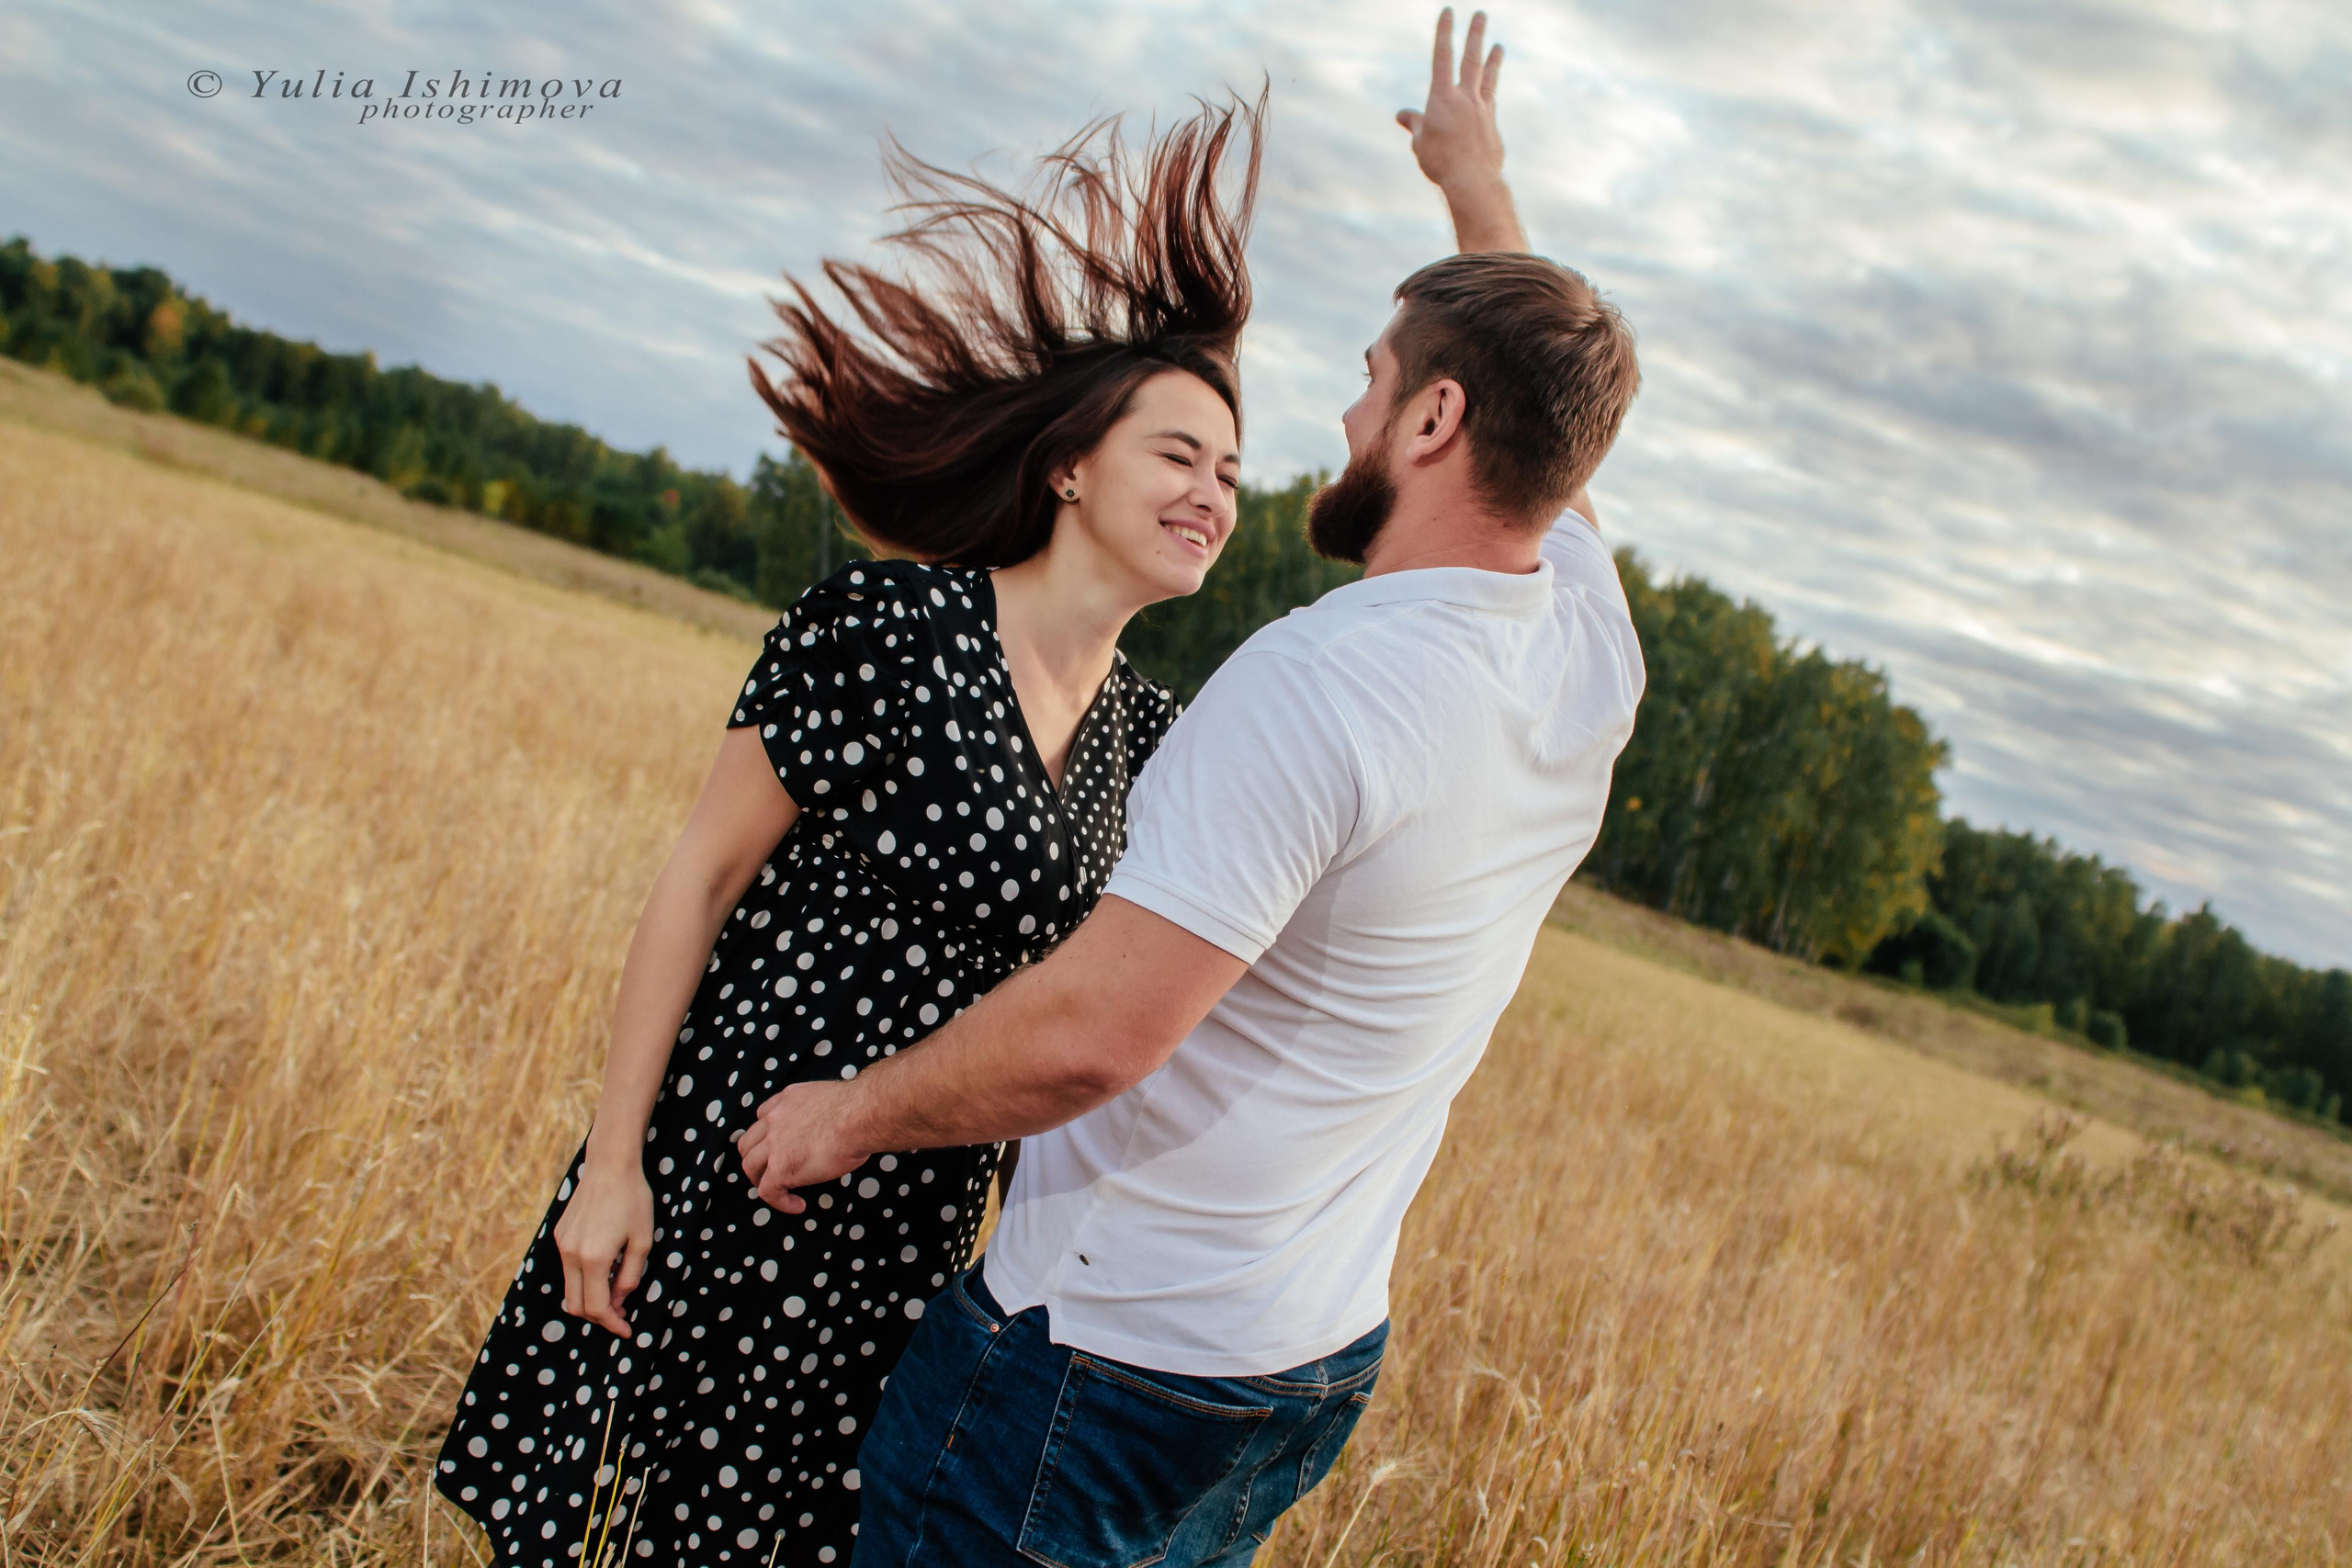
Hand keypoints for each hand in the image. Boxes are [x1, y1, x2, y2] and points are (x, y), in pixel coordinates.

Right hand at [553, 1158, 654, 1338]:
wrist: (609, 1165)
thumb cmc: (633, 1199)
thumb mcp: (643, 1240)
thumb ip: (631, 1275)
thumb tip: (619, 1300)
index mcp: (594, 1258)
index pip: (596, 1308)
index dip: (612, 1324)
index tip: (626, 1330)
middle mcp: (571, 1254)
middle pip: (576, 1305)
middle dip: (598, 1317)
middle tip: (620, 1315)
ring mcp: (562, 1244)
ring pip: (569, 1288)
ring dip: (589, 1298)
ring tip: (614, 1292)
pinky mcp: (559, 1235)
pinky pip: (568, 1268)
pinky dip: (583, 1279)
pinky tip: (604, 1269)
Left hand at [738, 1081, 867, 1212]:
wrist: (860, 1117)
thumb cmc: (859, 1109)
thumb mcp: (831, 1102)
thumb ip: (821, 1113)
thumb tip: (832, 1129)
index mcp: (788, 1099)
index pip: (764, 1116)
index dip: (767, 1134)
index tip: (779, 1146)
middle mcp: (775, 1119)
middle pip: (748, 1142)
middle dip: (755, 1158)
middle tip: (770, 1170)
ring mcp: (774, 1144)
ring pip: (750, 1166)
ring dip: (761, 1180)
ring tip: (779, 1190)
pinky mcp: (780, 1168)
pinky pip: (768, 1191)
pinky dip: (779, 1202)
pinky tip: (797, 1205)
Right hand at [1397, 8, 1505, 194]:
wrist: (1471, 180)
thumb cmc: (1440, 162)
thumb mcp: (1420, 142)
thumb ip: (1414, 123)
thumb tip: (1402, 115)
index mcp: (1442, 97)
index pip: (1442, 56)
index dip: (1445, 32)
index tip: (1449, 12)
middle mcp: (1465, 97)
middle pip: (1471, 59)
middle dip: (1475, 34)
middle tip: (1480, 14)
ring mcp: (1482, 109)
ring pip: (1488, 77)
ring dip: (1493, 59)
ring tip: (1499, 46)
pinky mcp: (1491, 124)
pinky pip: (1490, 101)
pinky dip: (1488, 95)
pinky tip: (1489, 93)